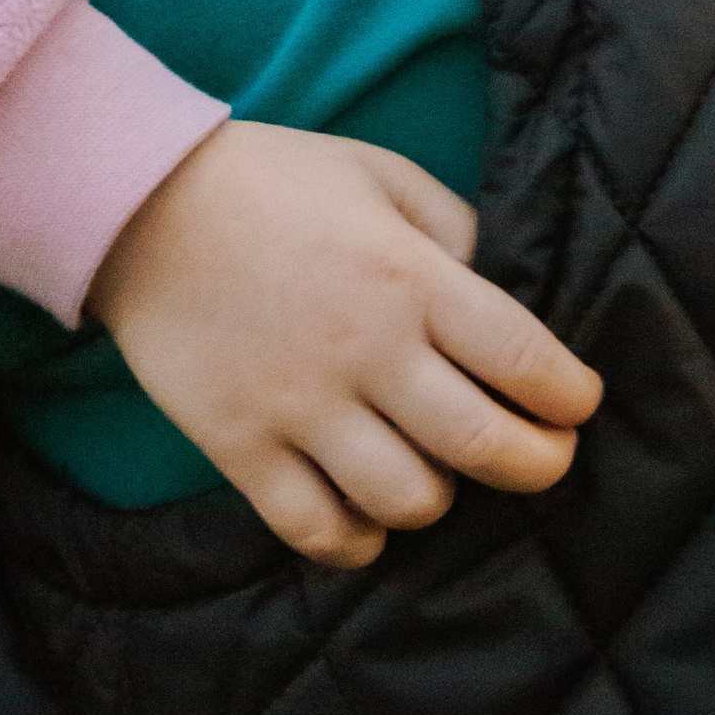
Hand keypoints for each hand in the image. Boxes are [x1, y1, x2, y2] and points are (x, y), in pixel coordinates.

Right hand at [86, 122, 600, 569]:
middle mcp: (365, 349)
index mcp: (409, 277)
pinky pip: (317, 529)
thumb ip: (450, 229)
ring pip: (409, 500)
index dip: (569, 397)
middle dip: (537, 465)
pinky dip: (356, 541)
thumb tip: (485, 289)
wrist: (139, 204)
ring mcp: (300, 404)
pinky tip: (366, 519)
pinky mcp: (240, 444)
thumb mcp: (379, 173)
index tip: (576, 406)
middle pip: (484, 445)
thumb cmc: (272, 182)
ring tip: (432, 472)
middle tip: (542, 458)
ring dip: (438, 497)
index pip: (524, 358)